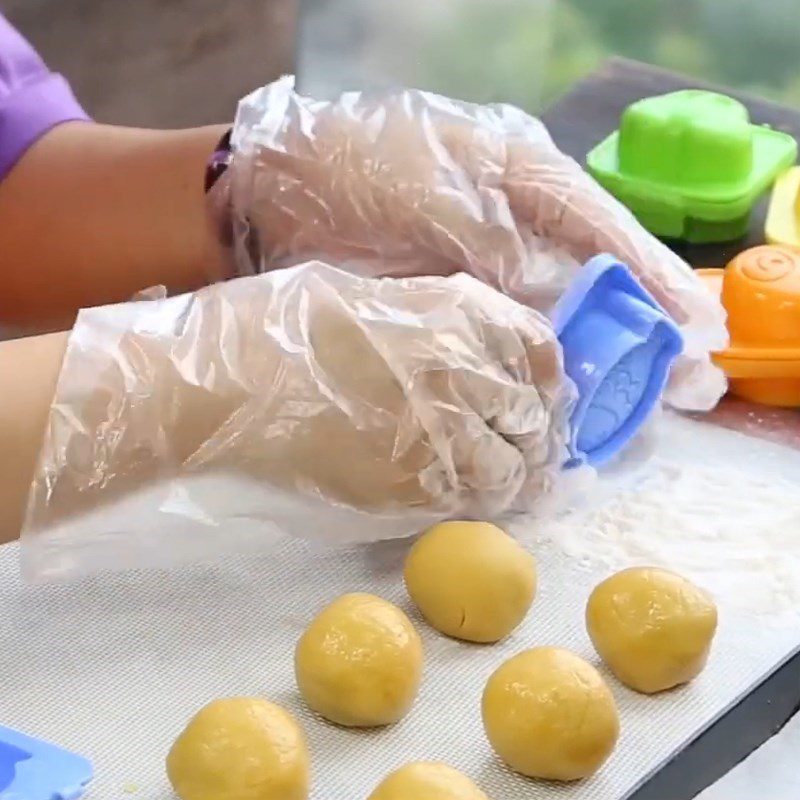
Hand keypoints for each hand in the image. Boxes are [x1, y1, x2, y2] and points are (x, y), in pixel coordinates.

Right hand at [28, 263, 568, 544]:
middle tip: (516, 452)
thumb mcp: (371, 298)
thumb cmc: (281, 329)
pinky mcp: (418, 483)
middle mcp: (467, 364)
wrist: (225, 382)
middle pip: (535, 415)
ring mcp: (448, 427)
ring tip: (488, 481)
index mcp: (458, 310)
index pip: (542, 350)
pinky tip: (450, 495)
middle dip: (530, 436)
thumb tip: (481, 359)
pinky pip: (472, 502)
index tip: (534, 399)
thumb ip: (437, 325)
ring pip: (513, 469)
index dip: (545, 382)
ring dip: (507, 477)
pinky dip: (472, 503)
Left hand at [220, 77, 725, 408]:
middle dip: (637, 335)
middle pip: (591, 285)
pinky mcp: (450, 311)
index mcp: (524, 181)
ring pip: (552, 323)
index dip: (652, 279)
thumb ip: (496, 241)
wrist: (274, 196)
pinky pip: (504, 345)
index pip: (602, 231)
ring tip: (634, 411)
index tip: (694, 327)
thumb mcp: (435, 191)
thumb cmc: (357, 168)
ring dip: (591, 365)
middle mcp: (516, 232)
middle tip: (685, 386)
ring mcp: (483, 275)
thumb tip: (549, 301)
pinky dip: (531, 376)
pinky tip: (557, 407)